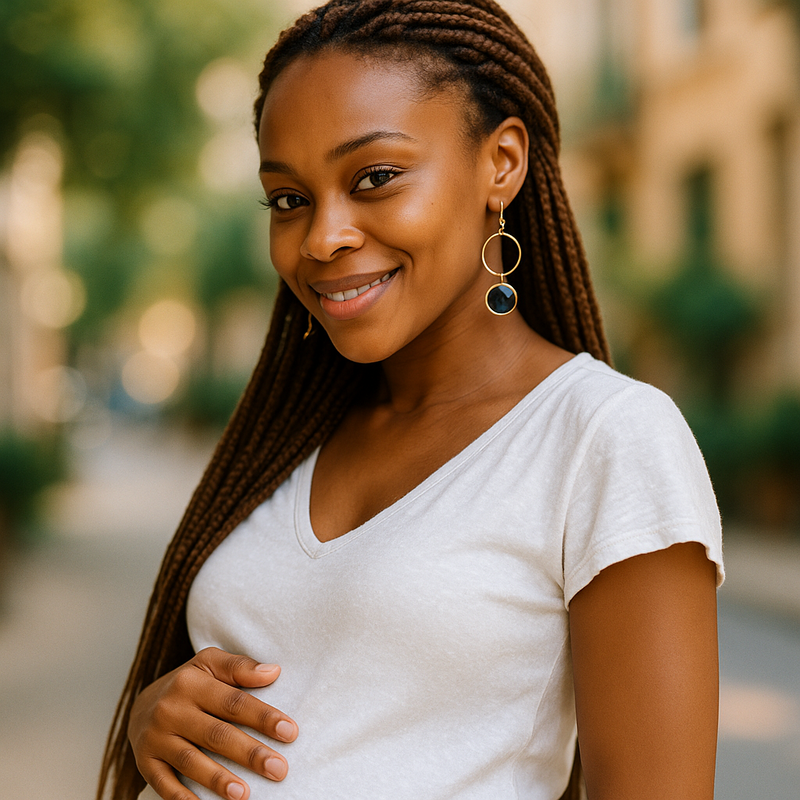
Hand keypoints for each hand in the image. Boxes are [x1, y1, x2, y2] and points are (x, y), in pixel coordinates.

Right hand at [128, 647, 298, 799]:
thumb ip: (239, 667)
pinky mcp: (146, 763)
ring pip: (191, 762)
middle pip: (216, 734)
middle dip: (250, 753)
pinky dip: (183, 799)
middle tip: (279, 769)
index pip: (234, 702)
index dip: (263, 717)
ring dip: (218, 780)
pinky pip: (165, 785)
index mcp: (190, 683)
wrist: (141, 705)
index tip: (290, 732)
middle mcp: (171, 710)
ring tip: (244, 794)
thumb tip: (273, 672)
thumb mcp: (209, 663)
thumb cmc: (187, 683)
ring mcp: (156, 738)